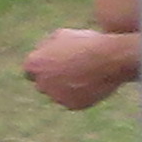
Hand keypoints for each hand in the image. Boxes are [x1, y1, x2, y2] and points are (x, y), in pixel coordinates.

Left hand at [22, 23, 136, 111]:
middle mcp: (41, 83)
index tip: (55, 64)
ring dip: (68, 87)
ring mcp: (56, 97)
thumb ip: (47, 46)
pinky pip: (75, 101)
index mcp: (33, 64)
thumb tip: (44, 51)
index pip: (30, 70)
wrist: (110, 59)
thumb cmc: (86, 43)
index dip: (43, 67)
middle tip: (72, 70)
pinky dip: (82, 94)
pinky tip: (94, 83)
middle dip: (53, 79)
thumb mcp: (62, 35)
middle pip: (43, 84)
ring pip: (59, 94)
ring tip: (88, 74)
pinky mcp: (72, 106)